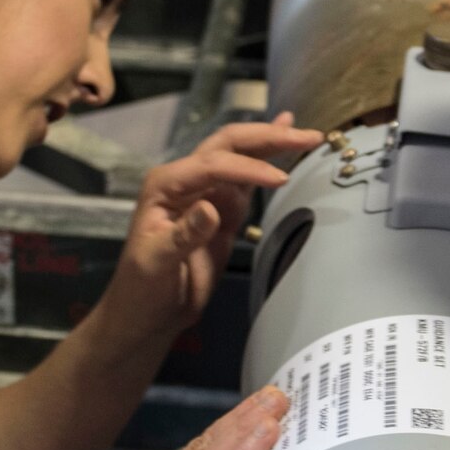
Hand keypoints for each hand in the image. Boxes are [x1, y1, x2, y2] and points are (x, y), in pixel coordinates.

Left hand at [109, 113, 322, 333]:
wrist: (149, 315)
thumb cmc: (143, 289)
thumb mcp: (156, 263)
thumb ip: (183, 235)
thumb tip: (210, 209)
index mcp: (167, 185)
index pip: (213, 165)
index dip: (248, 168)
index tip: (281, 180)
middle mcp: (186, 180)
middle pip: (229, 145)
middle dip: (267, 137)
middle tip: (306, 135)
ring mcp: (206, 193)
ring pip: (241, 156)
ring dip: (272, 143)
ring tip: (306, 134)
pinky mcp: (223, 210)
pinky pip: (247, 180)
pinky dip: (267, 163)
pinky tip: (284, 146)